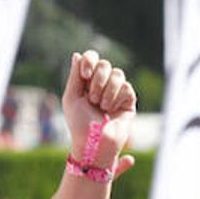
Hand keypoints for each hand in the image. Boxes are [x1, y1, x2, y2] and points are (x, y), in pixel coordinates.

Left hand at [62, 51, 136, 176]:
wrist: (94, 143)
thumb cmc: (79, 124)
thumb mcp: (72, 98)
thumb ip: (75, 76)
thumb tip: (77, 55)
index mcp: (87, 81)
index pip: (91, 57)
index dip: (89, 61)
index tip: (85, 75)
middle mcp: (102, 83)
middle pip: (104, 64)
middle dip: (97, 81)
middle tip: (92, 99)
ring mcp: (116, 91)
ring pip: (117, 74)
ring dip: (106, 91)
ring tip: (101, 107)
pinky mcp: (128, 100)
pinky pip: (126, 87)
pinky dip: (116, 99)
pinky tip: (111, 111)